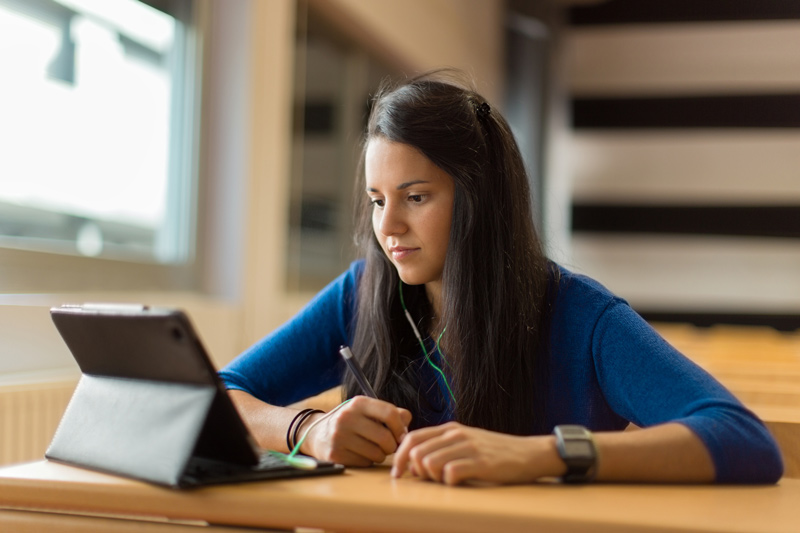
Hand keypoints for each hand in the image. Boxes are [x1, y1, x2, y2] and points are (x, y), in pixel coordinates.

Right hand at [301, 396, 411, 465]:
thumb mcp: (367, 411)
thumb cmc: (351, 422)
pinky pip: (365, 463)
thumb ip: (391, 414)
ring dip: (380, 455)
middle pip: (385, 438)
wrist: (317, 434)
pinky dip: (367, 461)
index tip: (401, 435)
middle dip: (392, 446)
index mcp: (358, 403)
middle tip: (388, 446)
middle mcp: (347, 417)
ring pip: (377, 454)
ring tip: (372, 449)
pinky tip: (359, 454)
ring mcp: (339, 436)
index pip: (389, 413)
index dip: (400, 428)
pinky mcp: (335, 454)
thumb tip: (407, 424)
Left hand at [391, 421, 563, 484]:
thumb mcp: (465, 443)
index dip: (399, 457)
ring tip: (446, 480)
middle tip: (429, 480)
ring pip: (430, 463)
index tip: (398, 474)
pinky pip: (450, 474)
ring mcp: (468, 447)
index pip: (412, 438)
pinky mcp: (480, 463)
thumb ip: (440, 449)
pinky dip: (449, 482)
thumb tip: (413, 465)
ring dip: (432, 478)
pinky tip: (459, 482)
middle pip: (417, 452)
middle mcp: (455, 435)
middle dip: (416, 471)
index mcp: (449, 429)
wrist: (528, 453)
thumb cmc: (494, 452)